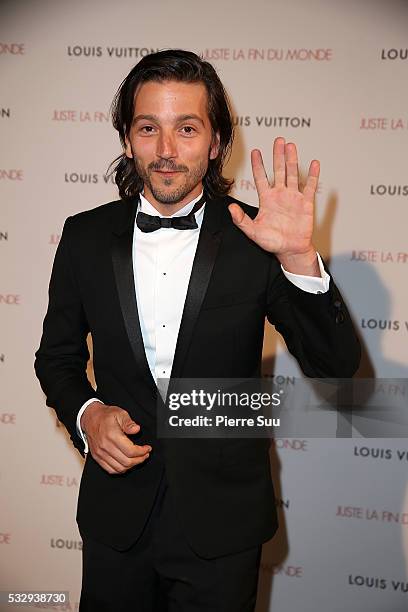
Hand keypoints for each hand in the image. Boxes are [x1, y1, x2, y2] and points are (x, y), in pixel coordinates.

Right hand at [81, 402, 151, 473]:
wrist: (90, 418)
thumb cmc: (105, 416)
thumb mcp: (119, 413)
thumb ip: (129, 422)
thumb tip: (136, 429)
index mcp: (112, 436)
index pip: (131, 451)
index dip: (142, 452)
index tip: (147, 448)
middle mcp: (105, 446)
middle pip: (126, 462)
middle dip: (140, 459)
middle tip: (145, 454)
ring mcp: (100, 453)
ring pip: (119, 468)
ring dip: (131, 466)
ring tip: (138, 459)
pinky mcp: (97, 457)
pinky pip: (110, 469)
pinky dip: (120, 469)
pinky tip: (126, 463)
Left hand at [228, 137, 320, 274]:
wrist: (290, 250)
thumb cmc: (272, 242)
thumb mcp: (253, 232)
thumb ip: (241, 220)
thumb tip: (231, 208)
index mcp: (266, 199)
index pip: (261, 177)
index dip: (258, 164)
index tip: (256, 151)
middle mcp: (280, 195)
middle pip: (278, 170)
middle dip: (278, 155)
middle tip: (278, 140)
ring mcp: (293, 197)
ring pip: (292, 174)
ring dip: (292, 160)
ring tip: (291, 146)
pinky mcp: (306, 203)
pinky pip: (309, 186)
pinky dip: (313, 175)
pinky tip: (314, 163)